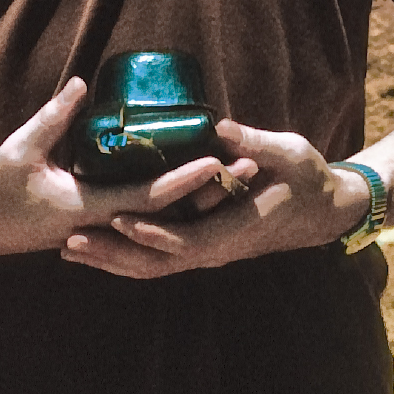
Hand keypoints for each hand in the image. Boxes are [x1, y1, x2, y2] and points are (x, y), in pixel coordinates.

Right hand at [0, 79, 253, 255]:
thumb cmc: (0, 186)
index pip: (150, 198)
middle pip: (175, 213)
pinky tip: (211, 187)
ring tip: (244, 171)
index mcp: (90, 210)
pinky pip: (158, 221)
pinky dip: (186, 207)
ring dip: (207, 200)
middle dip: (214, 191)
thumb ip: (53, 118)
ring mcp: (112, 231)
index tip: (217, 157)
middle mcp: (109, 225)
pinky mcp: (112, 228)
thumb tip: (83, 84)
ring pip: (172, 220)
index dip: (185, 178)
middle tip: (253, 163)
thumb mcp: (20, 149)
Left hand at [63, 117, 366, 278]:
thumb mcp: (290, 153)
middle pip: (156, 263)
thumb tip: (220, 127)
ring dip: (112, 260)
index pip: (184, 242)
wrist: (324, 211)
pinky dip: (127, 256)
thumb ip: (256, 142)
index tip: (115, 219)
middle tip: (69, 242)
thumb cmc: (309, 179)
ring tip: (70, 249)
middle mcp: (217, 250)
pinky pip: (160, 258)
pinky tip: (101, 247)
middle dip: (112, 254)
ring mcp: (209, 252)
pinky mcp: (204, 244)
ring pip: (153, 266)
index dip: (148, 233)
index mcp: (235, 230)